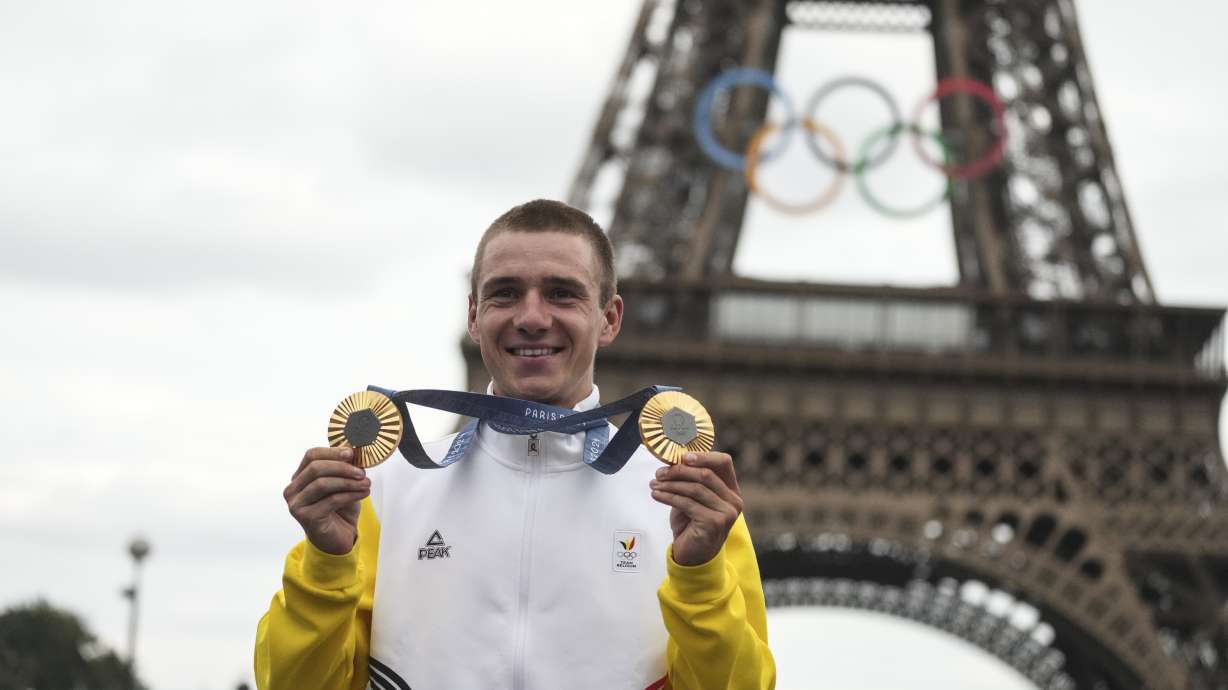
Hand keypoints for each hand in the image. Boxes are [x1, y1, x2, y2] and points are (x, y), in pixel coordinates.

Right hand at [283, 447, 369, 554]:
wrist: (338, 538)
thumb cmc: (339, 509)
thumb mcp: (343, 483)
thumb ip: (344, 468)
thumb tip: (352, 451)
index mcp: (299, 477)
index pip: (311, 456)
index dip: (332, 452)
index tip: (351, 453)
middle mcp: (292, 490)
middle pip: (316, 468)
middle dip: (342, 467)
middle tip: (362, 472)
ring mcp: (296, 504)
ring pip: (322, 484)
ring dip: (348, 482)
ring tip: (366, 483)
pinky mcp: (306, 518)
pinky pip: (331, 500)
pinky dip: (350, 495)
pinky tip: (363, 493)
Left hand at [649, 452, 743, 566]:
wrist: (693, 557)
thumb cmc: (692, 525)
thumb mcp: (692, 498)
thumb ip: (689, 480)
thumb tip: (673, 460)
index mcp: (731, 490)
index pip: (724, 462)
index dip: (703, 456)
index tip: (682, 457)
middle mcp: (734, 501)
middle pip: (706, 474)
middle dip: (679, 471)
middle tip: (659, 473)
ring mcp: (726, 513)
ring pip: (695, 488)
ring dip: (671, 484)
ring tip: (654, 484)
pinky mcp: (713, 523)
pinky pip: (687, 503)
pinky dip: (669, 497)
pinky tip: (657, 495)